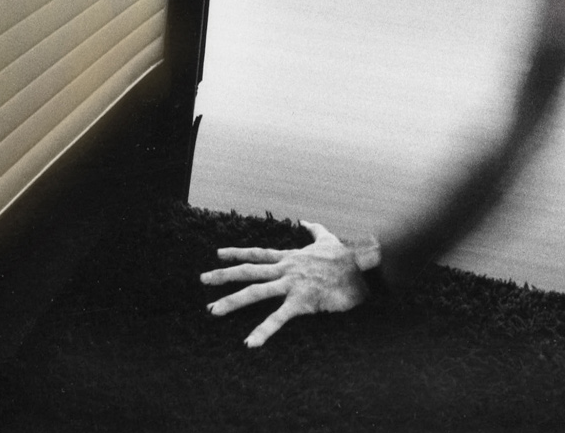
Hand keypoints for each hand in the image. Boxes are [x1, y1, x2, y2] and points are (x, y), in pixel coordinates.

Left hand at [200, 220, 369, 347]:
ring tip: (212, 311)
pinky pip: (278, 318)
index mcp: (289, 258)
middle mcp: (285, 269)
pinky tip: (249, 343)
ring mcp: (291, 284)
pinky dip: (263, 331)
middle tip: (202, 280)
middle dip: (223, 275)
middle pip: (248, 271)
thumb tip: (305, 220)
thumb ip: (313, 230)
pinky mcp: (301, 301)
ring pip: (256, 292)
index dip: (237, 253)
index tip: (217, 253)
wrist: (362, 267)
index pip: (257, 254)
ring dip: (232, 301)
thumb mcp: (327, 238)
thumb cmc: (346, 256)